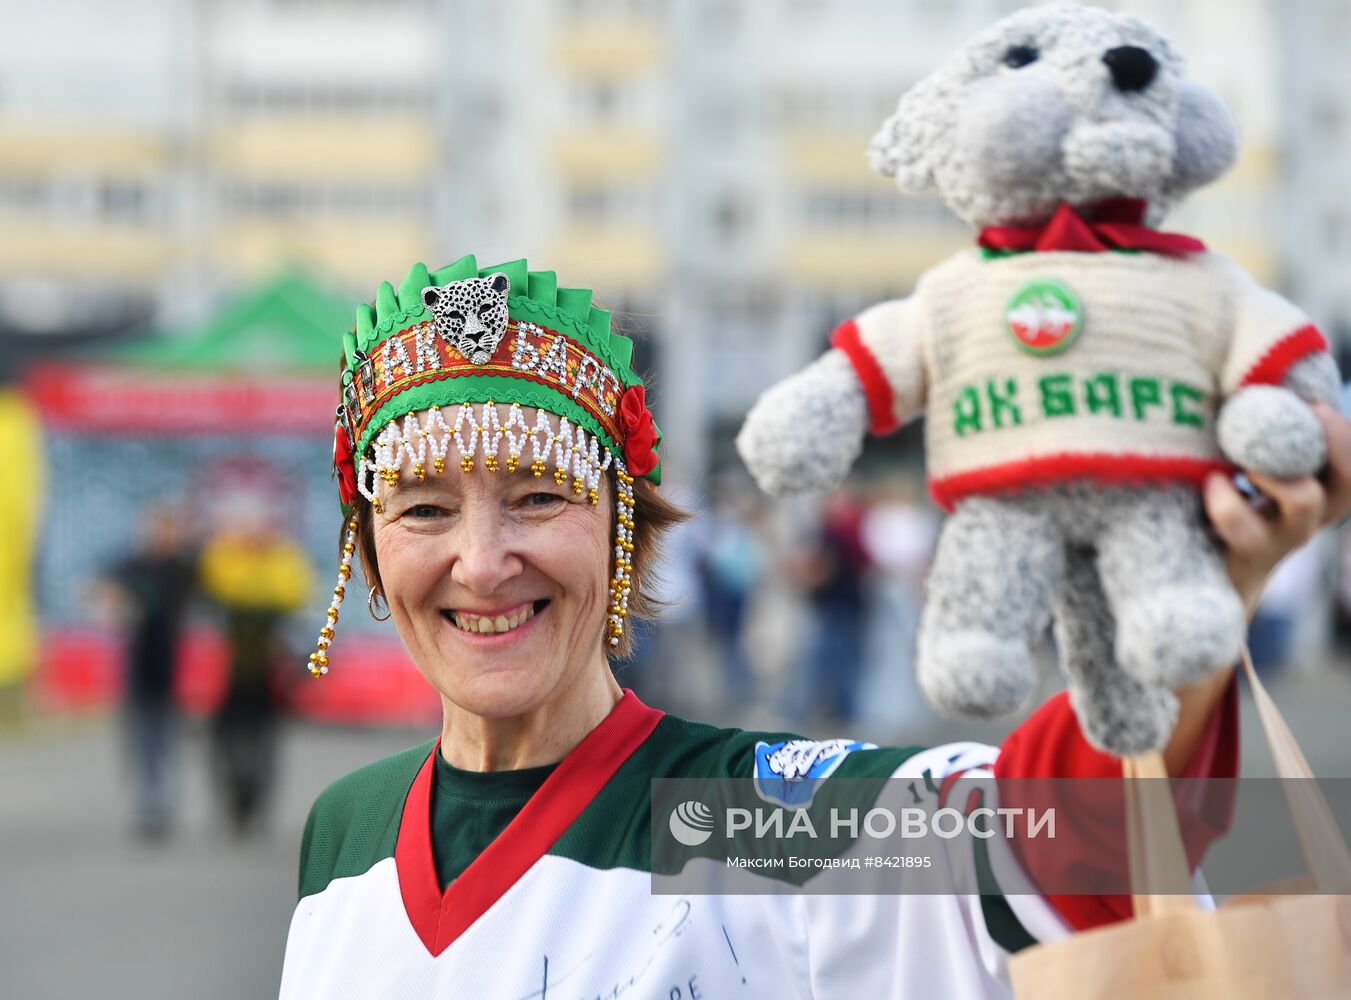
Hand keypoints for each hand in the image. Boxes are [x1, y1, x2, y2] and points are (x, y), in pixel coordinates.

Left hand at [1203, 403, 1350, 617]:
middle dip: (1334, 441)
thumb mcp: (1245, 465)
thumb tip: (1249, 371)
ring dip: (1277, 470)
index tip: (1312, 404)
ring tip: (1242, 460)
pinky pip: (1246, 529)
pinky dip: (1228, 502)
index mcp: (1317, 488)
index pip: (1349, 463)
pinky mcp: (1248, 555)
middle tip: (1308, 412)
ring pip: (1304, 503)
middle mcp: (1310, 515)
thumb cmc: (1219, 500)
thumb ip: (1258, 431)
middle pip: (1350, 479)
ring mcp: (1283, 537)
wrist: (1196, 578)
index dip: (1340, 433)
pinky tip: (1211, 482)